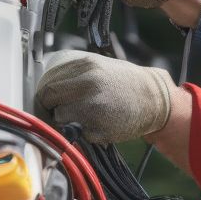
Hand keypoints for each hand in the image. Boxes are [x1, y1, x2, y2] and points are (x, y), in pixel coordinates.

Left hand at [36, 50, 175, 143]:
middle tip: (57, 110)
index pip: (48, 83)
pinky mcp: (99, 129)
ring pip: (59, 118)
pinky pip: (77, 133)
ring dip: (65, 120)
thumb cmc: (127, 83)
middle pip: (48, 100)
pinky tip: (97, 124)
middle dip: (50, 107)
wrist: (155, 100)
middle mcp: (87, 86)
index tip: (48, 100)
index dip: (45, 94)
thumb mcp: (100, 66)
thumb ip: (74, 72)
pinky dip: (83, 132)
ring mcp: (92, 109)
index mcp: (86, 67)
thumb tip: (46, 84)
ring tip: (81, 117)